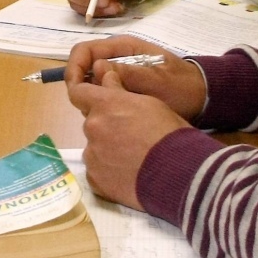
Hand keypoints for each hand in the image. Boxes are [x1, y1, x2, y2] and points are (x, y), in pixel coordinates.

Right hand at [63, 37, 206, 118]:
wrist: (202, 96)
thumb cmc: (181, 86)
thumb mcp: (156, 81)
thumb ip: (128, 73)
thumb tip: (96, 67)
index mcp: (123, 47)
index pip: (84, 51)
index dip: (74, 68)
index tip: (75, 91)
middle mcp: (116, 57)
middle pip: (83, 68)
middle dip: (81, 87)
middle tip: (89, 109)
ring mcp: (119, 72)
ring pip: (91, 83)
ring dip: (91, 97)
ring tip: (103, 114)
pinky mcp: (123, 87)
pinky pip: (103, 93)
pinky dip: (101, 104)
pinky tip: (112, 116)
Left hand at [67, 67, 193, 208]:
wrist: (178, 173)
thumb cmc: (169, 132)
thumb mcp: (150, 102)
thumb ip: (121, 90)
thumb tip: (106, 77)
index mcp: (105, 104)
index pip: (79, 92)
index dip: (86, 95)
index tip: (97, 101)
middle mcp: (93, 127)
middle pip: (92, 122)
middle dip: (106, 125)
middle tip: (130, 136)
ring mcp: (92, 155)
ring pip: (95, 147)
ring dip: (107, 149)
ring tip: (133, 159)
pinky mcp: (95, 180)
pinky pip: (96, 171)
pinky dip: (108, 171)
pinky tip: (128, 175)